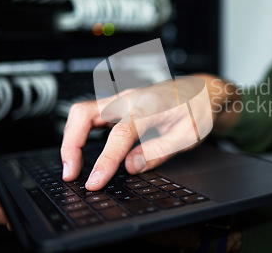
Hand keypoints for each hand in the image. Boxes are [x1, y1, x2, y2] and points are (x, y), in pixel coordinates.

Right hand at [62, 76, 215, 190]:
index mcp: (148, 105)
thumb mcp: (188, 135)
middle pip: (84, 113)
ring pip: (82, 112)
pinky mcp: (118, 104)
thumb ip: (159, 151)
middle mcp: (129, 98)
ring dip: (71, 139)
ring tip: (72, 168)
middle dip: (70, 144)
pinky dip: (79, 133)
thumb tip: (131, 166)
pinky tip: (81, 152)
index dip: (105, 160)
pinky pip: (90, 115)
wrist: (201, 90)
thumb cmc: (196, 109)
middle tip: (71, 174)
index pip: (120, 133)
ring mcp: (121, 99)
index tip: (94, 181)